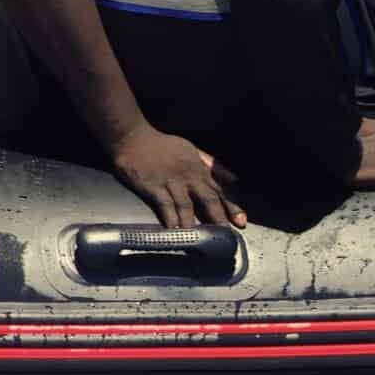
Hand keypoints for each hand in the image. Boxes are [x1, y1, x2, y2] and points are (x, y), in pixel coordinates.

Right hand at [110, 125, 245, 228]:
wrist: (133, 137)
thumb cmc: (163, 146)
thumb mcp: (192, 150)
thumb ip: (212, 165)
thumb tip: (234, 179)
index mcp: (199, 169)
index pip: (219, 190)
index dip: (231, 206)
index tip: (241, 221)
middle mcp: (188, 176)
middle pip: (207, 198)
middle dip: (218, 217)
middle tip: (225, 234)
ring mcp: (170, 181)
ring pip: (186, 204)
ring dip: (192, 221)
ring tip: (199, 237)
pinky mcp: (153, 185)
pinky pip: (164, 203)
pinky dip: (169, 216)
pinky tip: (174, 228)